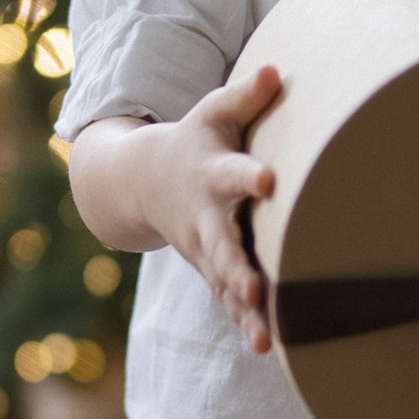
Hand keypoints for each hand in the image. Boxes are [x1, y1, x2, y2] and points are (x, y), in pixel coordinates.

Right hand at [69, 66, 280, 352]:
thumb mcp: (214, 113)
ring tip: (265, 339)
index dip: (248, 177)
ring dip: (243, 311)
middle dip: (237, 269)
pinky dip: (245, 324)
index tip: (268, 181)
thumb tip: (277, 71)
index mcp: (211, 175)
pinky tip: (268, 348)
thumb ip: (245, 95)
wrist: (142, 181)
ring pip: (225, 284)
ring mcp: (205, 250)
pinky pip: (229, 301)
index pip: (231, 174)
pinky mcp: (212, 270)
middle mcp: (206, 218)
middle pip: (222, 246)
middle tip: (255, 289)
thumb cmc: (196, 140)